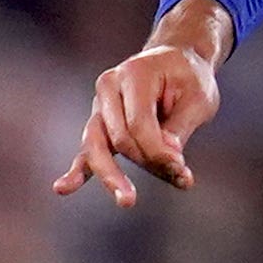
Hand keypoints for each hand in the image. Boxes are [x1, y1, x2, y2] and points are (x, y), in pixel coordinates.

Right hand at [54, 0, 230, 207]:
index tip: (183, 169)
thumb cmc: (190, 79)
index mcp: (134, 73)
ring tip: (127, 200)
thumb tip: (167, 158)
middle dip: (147, 162)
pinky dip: (78, 171)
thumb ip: (180, 127)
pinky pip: (87, 151)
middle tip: (181, 178)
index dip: (158, 150)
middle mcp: (109, 87)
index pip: (138, 123)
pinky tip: (63, 187)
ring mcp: (99, 106)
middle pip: (118, 138)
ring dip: (112, 177)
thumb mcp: (199, 97)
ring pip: (97, 148)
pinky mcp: (99, 124)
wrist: (177, 62)